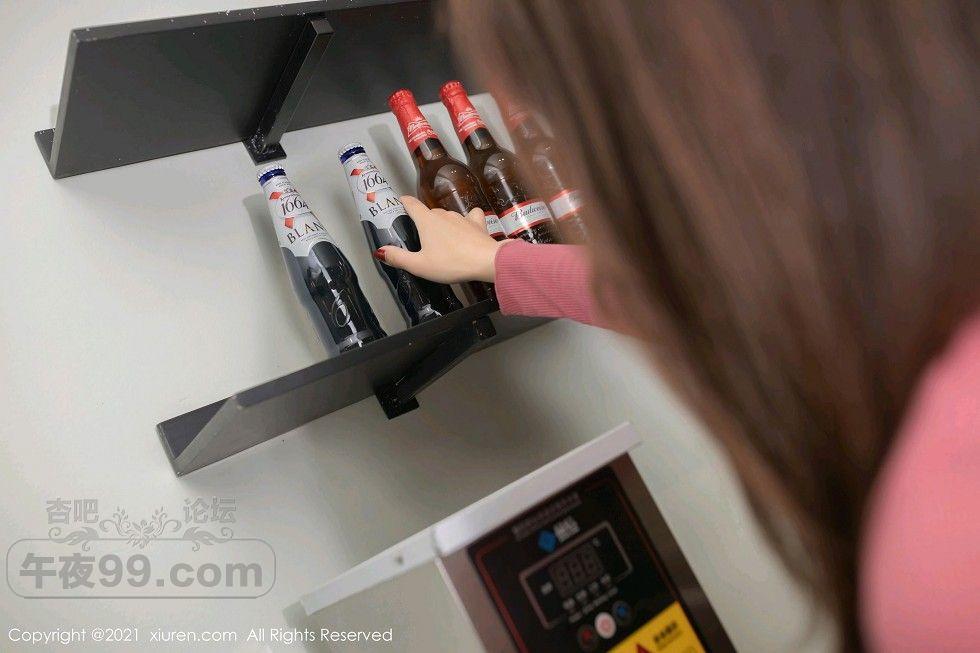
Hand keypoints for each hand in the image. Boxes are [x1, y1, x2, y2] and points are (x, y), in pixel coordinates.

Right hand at [375, 195, 512, 282]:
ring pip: (447, 216)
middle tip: (420, 236)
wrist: (486, 261)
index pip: (411, 203)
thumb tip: (380, 251)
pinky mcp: (477, 223)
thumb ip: (398, 258)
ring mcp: (461, 217)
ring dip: (442, 224)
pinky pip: (470, 216)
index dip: (403, 202)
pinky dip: (466, 220)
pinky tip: (467, 228)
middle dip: (423, 221)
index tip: (399, 203)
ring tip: (441, 241)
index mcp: (426, 220)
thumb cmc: (451, 263)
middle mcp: (443, 214)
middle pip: (429, 212)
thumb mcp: (419, 265)